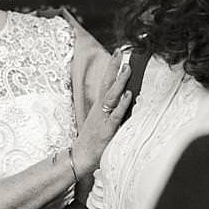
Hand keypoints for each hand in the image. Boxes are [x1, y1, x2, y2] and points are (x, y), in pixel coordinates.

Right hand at [72, 50, 132, 173]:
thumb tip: (122, 99)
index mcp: (99, 106)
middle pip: (106, 83)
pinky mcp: (107, 129)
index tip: (118, 53)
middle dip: (114, 67)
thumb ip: (110, 110)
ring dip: (120, 82)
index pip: (105, 82)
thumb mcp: (100, 121)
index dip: (112, 68)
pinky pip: (116, 114)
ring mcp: (103, 118)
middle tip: (120, 52)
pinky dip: (122, 104)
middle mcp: (100, 108)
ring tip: (127, 69)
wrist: (80, 156)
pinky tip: (129, 95)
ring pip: (112, 96)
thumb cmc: (92, 140)